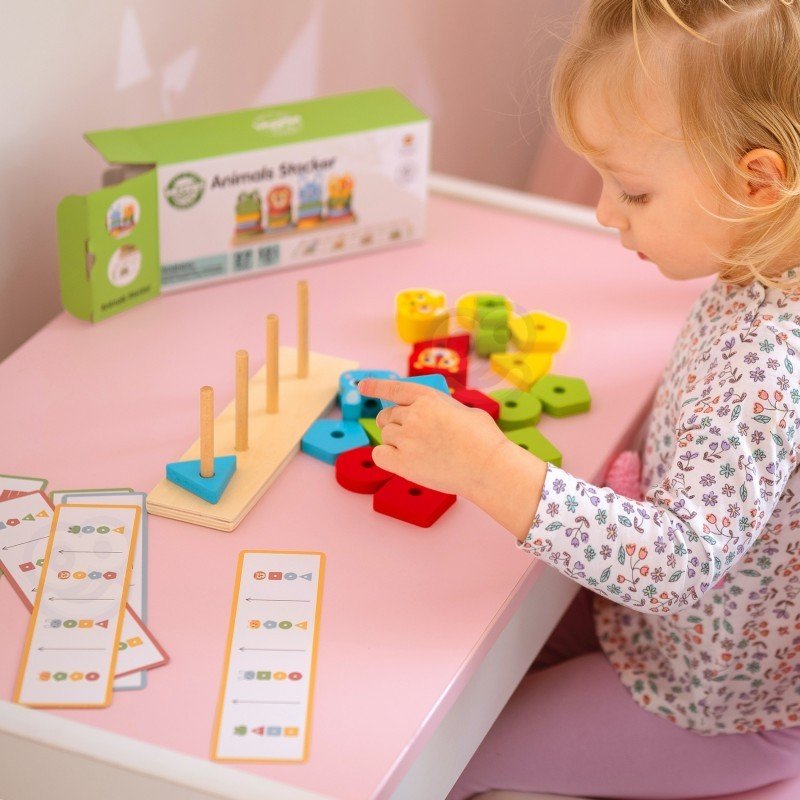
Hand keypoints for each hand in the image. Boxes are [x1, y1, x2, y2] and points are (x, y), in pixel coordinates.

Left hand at [357, 378, 511, 499]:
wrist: (489, 468)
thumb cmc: (484, 441)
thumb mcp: (465, 410)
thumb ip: (442, 408)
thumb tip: (432, 413)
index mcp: (429, 398)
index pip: (394, 388)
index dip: (375, 387)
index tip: (361, 386)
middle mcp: (414, 415)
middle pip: (387, 416)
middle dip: (394, 422)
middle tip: (409, 434)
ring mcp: (406, 439)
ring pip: (386, 435)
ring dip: (396, 441)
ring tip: (420, 451)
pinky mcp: (402, 463)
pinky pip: (380, 454)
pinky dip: (386, 456)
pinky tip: (401, 460)